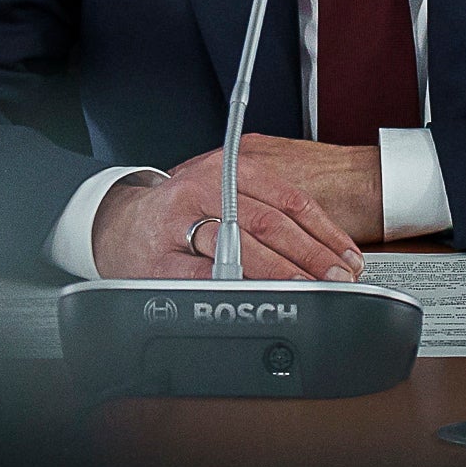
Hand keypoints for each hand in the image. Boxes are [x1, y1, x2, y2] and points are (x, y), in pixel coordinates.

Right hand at [92, 137, 379, 281]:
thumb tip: (324, 242)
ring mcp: (179, 224)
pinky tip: (263, 298)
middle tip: (339, 278)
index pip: (287, 197)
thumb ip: (264, 207)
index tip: (348, 255)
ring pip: (240, 246)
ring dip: (282, 273)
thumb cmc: (179, 213)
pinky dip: (238, 287)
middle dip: (310, 255)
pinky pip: (205, 275)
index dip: (324, 230)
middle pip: (269, 222)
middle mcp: (203, 188)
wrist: (116, 225)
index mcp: (225, 168)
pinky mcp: (162, 261)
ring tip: (312, 290)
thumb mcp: (222, 192)